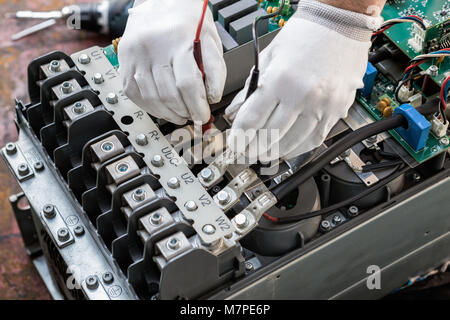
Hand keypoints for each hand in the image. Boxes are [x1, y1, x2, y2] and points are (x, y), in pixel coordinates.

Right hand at [118, 0, 225, 124]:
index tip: (203, 116)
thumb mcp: (210, 39)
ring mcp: (135, 54)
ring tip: (180, 115)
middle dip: (184, 112)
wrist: (161, 0)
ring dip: (168, 113)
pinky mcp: (124, 61)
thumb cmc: (188, 20)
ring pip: (150, 97)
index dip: (196, 106)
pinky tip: (162, 108)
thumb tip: (212, 98)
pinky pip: (133, 93)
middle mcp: (153, 46)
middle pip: (168, 94)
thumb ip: (215, 69)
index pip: (187, 84)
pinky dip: (149, 106)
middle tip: (193, 116)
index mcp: (178, 39)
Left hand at [226, 1, 380, 160]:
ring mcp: (322, 105)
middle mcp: (302, 95)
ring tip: (264, 155)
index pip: (251, 120)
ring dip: (274, 152)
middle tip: (246, 154)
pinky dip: (298, 149)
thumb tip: (236, 111)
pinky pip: (315, 139)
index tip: (234, 145)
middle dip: (253, 149)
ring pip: (292, 142)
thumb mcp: (268, 57)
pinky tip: (288, 150)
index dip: (239, 138)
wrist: (340, 22)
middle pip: (270, 136)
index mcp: (280, 80)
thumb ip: (250, 88)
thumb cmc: (304, 34)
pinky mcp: (337, 109)